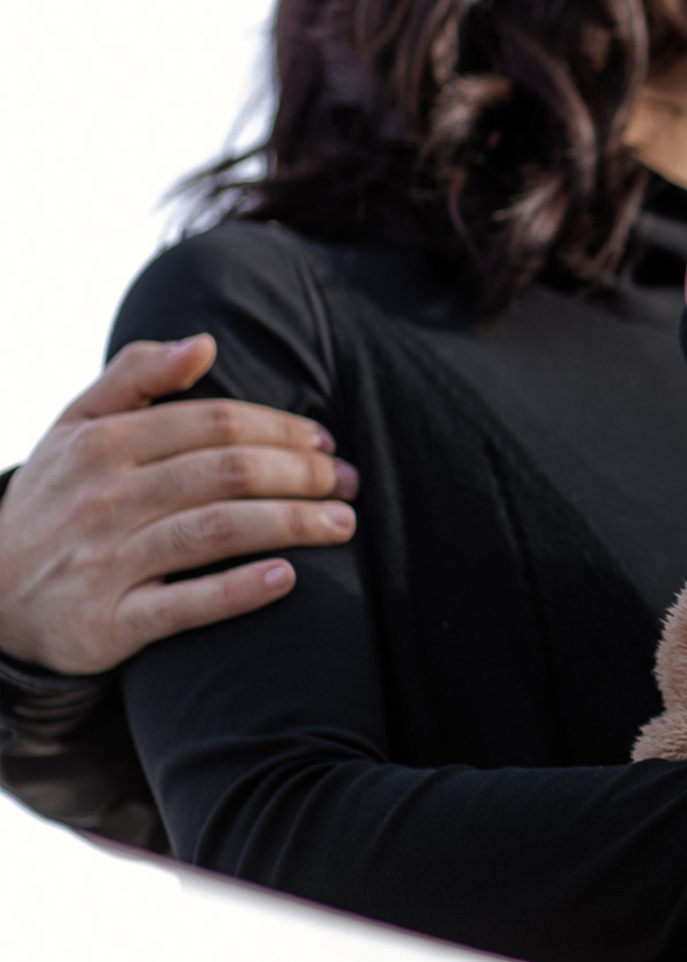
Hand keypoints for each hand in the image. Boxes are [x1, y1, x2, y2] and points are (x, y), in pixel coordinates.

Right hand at [0, 337, 357, 674]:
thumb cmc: (55, 500)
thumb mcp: (74, 427)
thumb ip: (135, 377)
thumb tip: (203, 344)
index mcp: (102, 444)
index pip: (217, 424)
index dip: (283, 430)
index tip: (326, 443)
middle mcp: (102, 499)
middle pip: (227, 472)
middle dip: (302, 474)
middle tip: (350, 482)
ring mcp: (104, 562)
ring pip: (216, 530)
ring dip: (291, 523)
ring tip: (343, 523)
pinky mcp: (106, 624)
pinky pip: (182, 606)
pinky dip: (237, 591)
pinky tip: (286, 577)